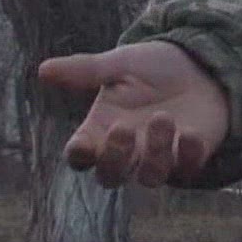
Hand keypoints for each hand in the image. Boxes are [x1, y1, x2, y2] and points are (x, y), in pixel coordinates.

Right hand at [36, 41, 229, 186]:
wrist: (199, 65)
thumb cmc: (151, 68)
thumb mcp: (119, 64)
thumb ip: (85, 70)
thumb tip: (43, 69)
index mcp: (101, 130)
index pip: (80, 155)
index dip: (79, 155)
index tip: (82, 144)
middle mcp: (127, 151)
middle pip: (110, 176)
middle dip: (115, 158)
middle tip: (124, 127)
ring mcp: (158, 158)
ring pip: (150, 178)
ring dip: (155, 153)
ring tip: (163, 116)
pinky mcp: (190, 159)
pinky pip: (187, 171)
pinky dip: (189, 156)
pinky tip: (191, 133)